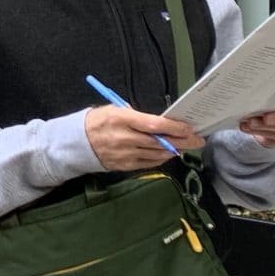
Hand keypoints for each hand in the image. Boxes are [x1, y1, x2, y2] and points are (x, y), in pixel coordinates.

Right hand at [86, 105, 203, 171]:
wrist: (76, 143)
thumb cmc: (97, 122)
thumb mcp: (113, 109)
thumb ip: (136, 115)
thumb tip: (160, 121)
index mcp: (121, 119)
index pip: (154, 125)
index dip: (174, 127)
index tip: (189, 128)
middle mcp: (124, 138)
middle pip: (160, 142)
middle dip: (182, 141)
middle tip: (198, 140)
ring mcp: (124, 154)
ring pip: (157, 154)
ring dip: (174, 150)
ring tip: (185, 146)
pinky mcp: (124, 166)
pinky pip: (148, 163)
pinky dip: (160, 158)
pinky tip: (168, 153)